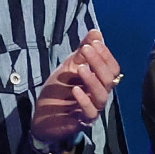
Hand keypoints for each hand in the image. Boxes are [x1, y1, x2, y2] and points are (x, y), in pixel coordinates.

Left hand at [32, 28, 121, 153]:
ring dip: (93, 80)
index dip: (106, 55)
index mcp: (99, 82)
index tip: (95, 42)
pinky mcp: (82, 121)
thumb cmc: (58, 92)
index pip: (112, 68)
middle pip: (109, 80)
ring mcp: (92, 109)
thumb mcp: (68, 67)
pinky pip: (89, 112)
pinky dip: (84, 100)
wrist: (42, 116)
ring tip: (80, 68)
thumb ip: (82, 53)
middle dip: (99, 63)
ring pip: (102, 95)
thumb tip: (96, 32)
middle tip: (86, 50)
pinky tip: (76, 90)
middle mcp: (99, 95)